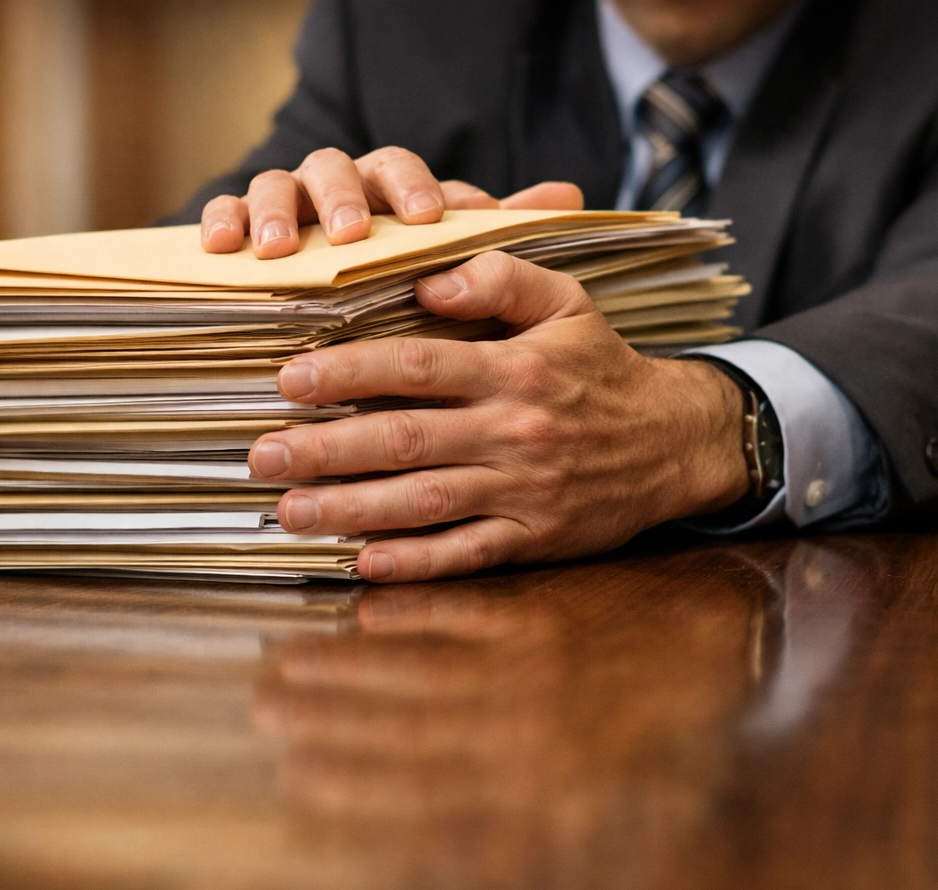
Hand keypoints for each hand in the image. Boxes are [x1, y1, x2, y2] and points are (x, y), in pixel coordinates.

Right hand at [201, 145, 583, 258]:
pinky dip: (222, 220)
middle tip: (351, 234)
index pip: (403, 171)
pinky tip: (221, 248)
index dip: (414, 190)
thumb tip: (568, 196)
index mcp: (391, 191)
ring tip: (282, 252)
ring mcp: (288, 206)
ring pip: (278, 184)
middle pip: (337, 168)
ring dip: (279, 212)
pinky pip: (225, 209)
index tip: (428, 219)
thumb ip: (501, 233)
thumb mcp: (457, 260)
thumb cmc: (410, 280)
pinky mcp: (241, 227)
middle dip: (344, 198)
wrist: (345, 304)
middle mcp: (338, 191)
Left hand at [246, 252, 749, 581]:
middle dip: (325, 451)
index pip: (416, 368)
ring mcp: (523, 491)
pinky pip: (466, 553)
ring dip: (351, 510)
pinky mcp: (534, 537)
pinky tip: (364, 564)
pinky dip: (415, 563)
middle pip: (403, 441)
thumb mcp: (569, 302)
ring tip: (290, 513)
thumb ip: (501, 278)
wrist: (675, 441)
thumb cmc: (605, 368)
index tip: (290, 380)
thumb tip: (428, 278)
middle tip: (262, 458)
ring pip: (423, 502)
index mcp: (515, 369)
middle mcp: (514, 432)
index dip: (348, 374)